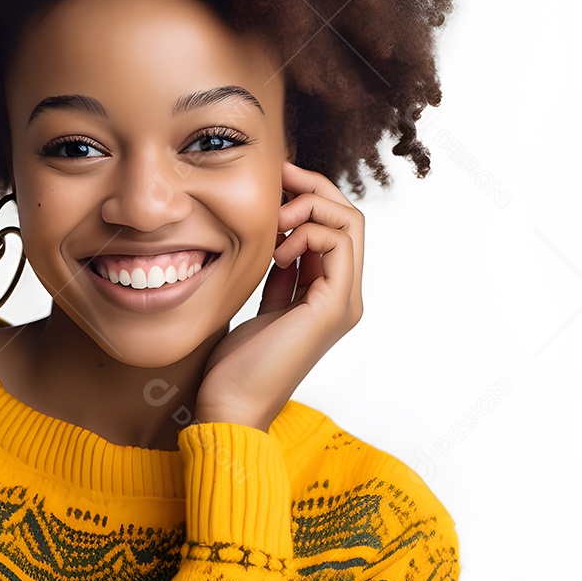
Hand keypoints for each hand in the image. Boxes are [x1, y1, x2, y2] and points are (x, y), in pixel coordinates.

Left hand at [194, 160, 364, 431]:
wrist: (231, 404)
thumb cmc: (236, 363)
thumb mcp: (260, 303)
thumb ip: (279, 272)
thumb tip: (277, 235)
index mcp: (327, 293)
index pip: (335, 225)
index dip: (309, 194)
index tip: (276, 177)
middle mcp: (343, 295)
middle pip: (350, 216)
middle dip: (314, 186)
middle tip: (279, 175)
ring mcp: (343, 302)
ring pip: (350, 222)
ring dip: (308, 208)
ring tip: (272, 225)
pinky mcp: (333, 308)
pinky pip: (338, 244)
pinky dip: (306, 233)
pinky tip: (275, 252)